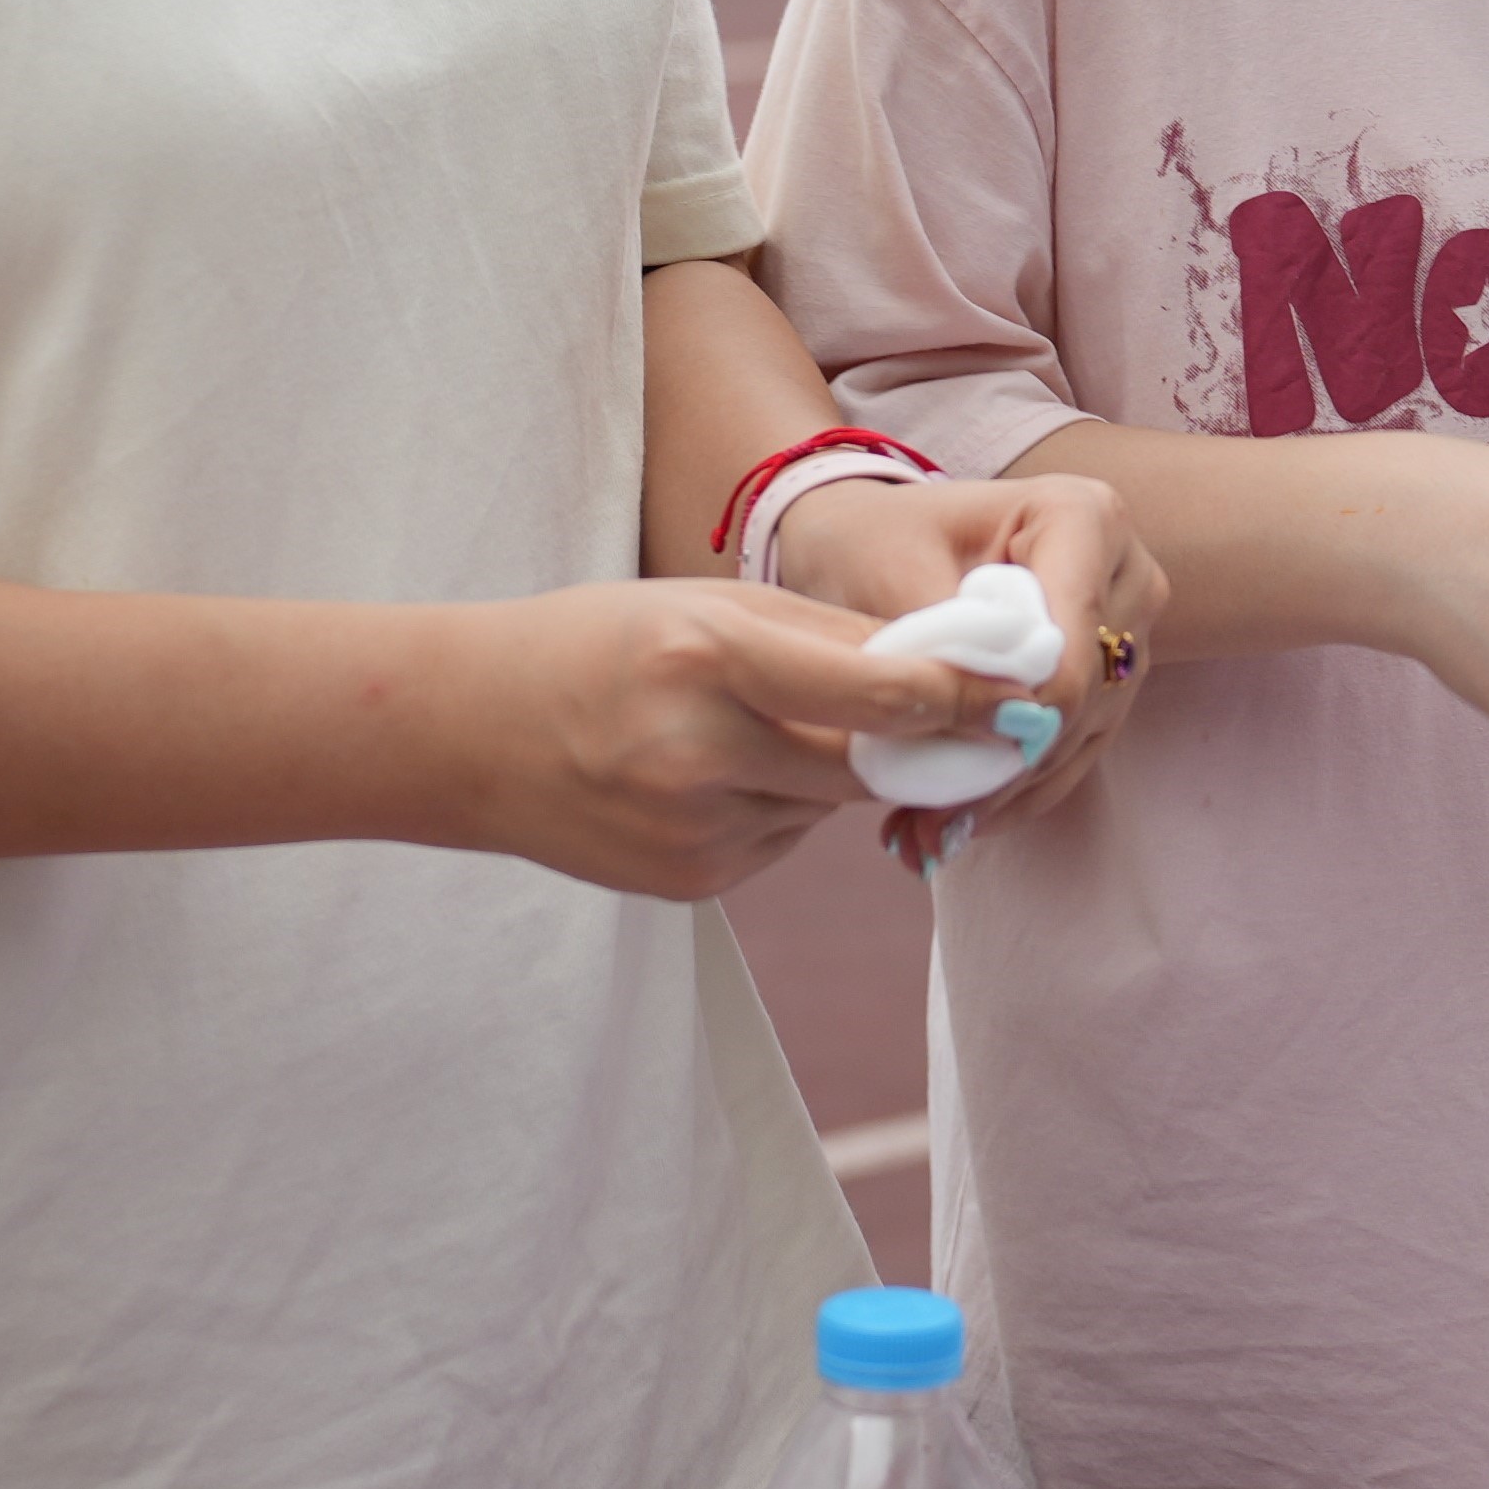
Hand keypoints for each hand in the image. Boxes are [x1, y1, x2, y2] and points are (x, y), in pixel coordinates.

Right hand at [439, 581, 994, 899]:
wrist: (465, 733)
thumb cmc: (596, 644)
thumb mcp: (701, 605)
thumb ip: (824, 640)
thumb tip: (948, 669)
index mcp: (704, 659)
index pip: (872, 692)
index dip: (957, 697)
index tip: (1022, 692)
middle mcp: (699, 753)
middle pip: (866, 762)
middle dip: (917, 742)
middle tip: (977, 716)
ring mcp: (692, 832)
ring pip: (826, 805)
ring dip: (834, 771)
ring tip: (764, 727)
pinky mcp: (692, 884)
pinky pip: (783, 841)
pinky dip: (781, 806)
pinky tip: (718, 775)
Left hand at [767, 464, 1168, 865]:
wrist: (874, 542)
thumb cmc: (876, 540)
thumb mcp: (889, 572)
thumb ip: (946, 636)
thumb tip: (996, 716)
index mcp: (1082, 515)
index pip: (1074, 633)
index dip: (1030, 708)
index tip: (966, 767)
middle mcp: (1123, 571)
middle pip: (1087, 689)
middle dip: (1011, 761)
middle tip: (931, 819)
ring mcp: (1124, 632)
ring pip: (1083, 732)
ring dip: (1009, 791)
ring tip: (925, 834)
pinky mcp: (1106, 684)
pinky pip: (1076, 750)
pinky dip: (1017, 793)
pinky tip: (955, 824)